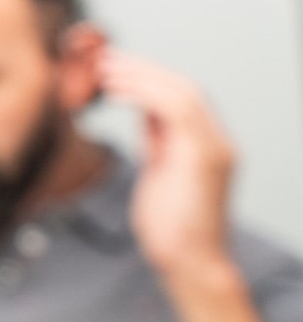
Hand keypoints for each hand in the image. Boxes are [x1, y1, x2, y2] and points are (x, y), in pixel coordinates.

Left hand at [102, 50, 236, 279]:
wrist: (189, 263)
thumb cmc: (171, 227)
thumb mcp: (159, 172)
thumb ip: (158, 142)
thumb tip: (144, 113)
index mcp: (207, 145)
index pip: (182, 97)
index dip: (149, 77)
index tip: (114, 66)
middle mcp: (218, 141)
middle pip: (185, 87)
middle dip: (144, 69)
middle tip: (104, 58)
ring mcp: (216, 148)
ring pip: (184, 92)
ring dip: (141, 75)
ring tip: (104, 69)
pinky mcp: (206, 156)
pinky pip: (176, 109)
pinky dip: (144, 93)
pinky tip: (114, 90)